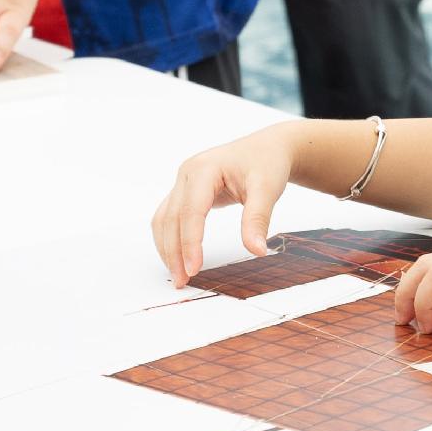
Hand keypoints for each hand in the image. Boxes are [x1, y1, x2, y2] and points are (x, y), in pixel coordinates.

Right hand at [147, 125, 310, 282]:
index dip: (190, 242)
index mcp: (203, 169)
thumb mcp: (267, 189)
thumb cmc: (266, 163)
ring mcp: (182, 182)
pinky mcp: (185, 191)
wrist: (267, 148)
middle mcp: (186, 173)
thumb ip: (258, 219)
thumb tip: (257, 251)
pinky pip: (169, 217)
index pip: (190, 211)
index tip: (194, 269)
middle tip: (182, 281)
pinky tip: (177, 258)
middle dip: (174, 252)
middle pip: (171, 218)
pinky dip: (170, 239)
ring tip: (178, 275)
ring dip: (167, 248)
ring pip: (164, 219)